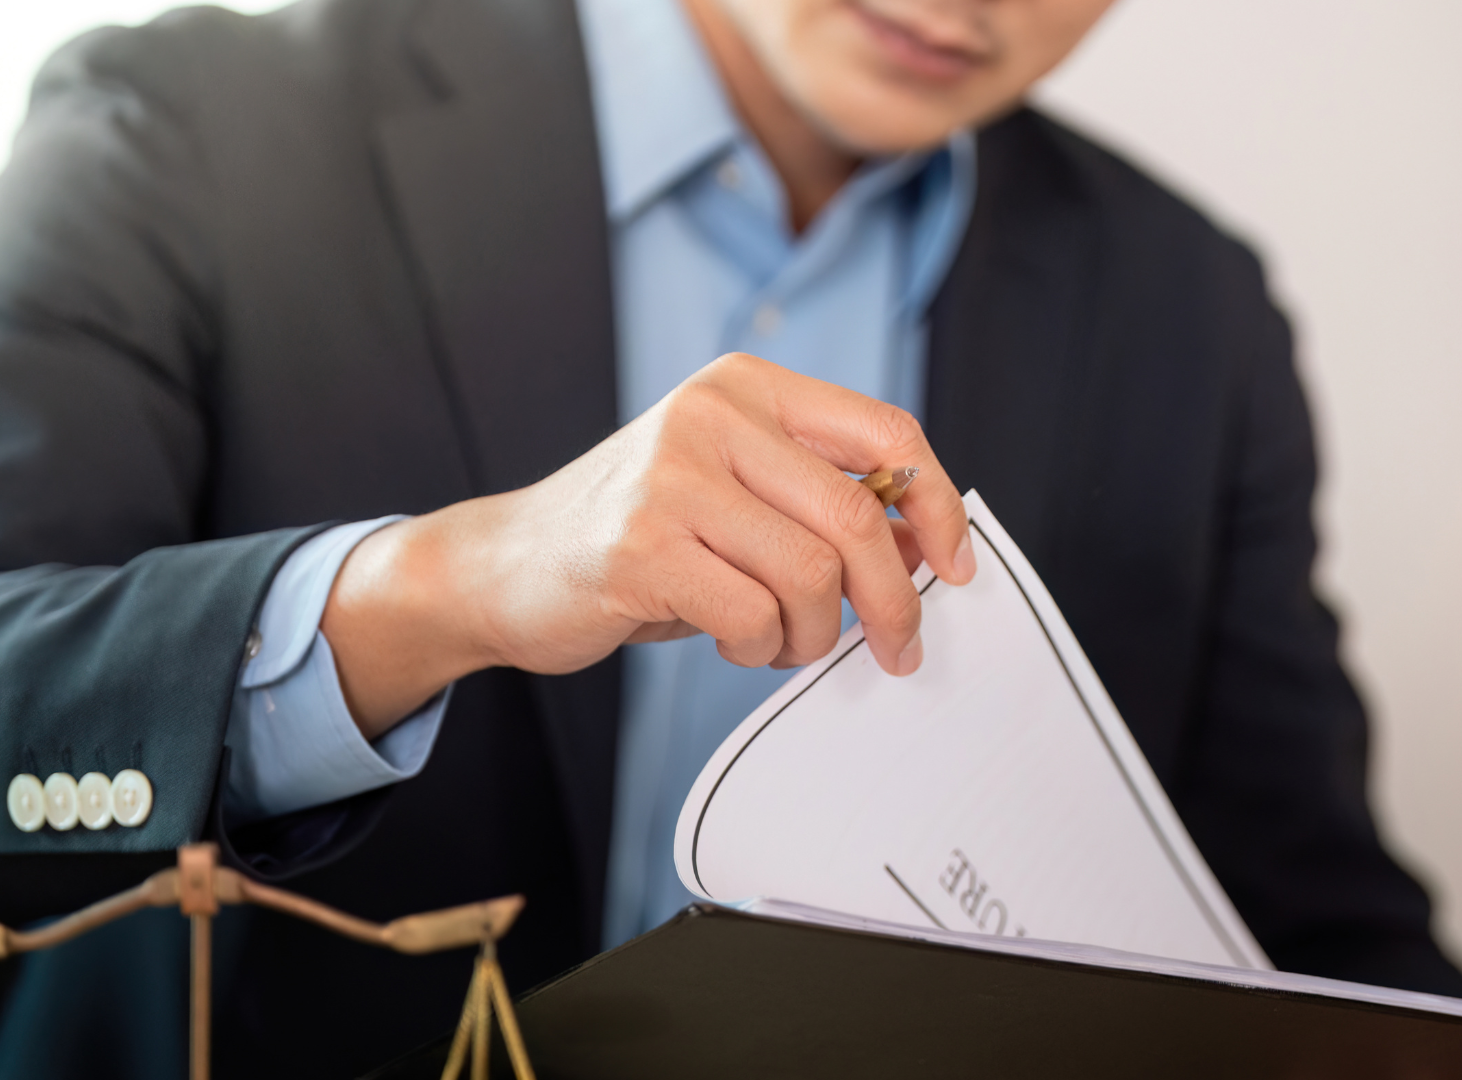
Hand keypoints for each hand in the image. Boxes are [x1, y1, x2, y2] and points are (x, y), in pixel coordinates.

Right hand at [319, 353, 976, 736]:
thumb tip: (925, 546)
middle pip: (857, 514)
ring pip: (812, 574)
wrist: (504, 565)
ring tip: (784, 642)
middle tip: (899, 647)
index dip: (938, 505)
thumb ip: (819, 499)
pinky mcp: (641, 546)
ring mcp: (672, 477)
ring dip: (815, 635)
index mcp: (747, 388)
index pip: (886, 431)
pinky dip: (761, 650)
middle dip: (894, 598)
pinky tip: (734, 642)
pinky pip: (753, 616)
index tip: (956, 567)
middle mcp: (712, 415)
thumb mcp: (735, 490)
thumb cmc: (640, 534)